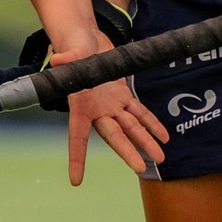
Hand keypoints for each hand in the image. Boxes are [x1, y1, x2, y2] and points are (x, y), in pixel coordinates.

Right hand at [52, 33, 169, 185]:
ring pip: (131, 126)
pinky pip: (139, 112)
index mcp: (79, 105)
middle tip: (140, 168)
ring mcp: (111, 105)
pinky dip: (151, 124)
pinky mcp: (122, 95)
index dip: (77, 158)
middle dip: (127, 151)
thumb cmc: (73, 47)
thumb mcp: (70, 51)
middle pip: (113, 135)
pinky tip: (164, 137)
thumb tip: (58, 60)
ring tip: (160, 157)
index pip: (77, 136)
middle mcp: (96, 110)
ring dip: (145, 141)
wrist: (84, 40)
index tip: (75, 180)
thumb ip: (66, 58)